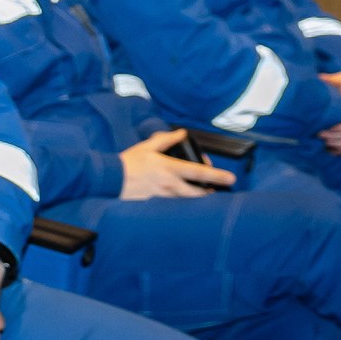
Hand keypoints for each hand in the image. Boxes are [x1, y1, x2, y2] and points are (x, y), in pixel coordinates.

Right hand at [119, 129, 234, 198]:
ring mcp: (163, 196)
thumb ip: (166, 139)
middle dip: (209, 192)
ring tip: (203, 196)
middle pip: (197, 192)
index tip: (230, 178)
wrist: (110, 179)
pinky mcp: (155, 205)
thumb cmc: (128, 162)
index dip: (217, 175)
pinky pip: (173, 206)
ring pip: (187, 201)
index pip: (199, 172)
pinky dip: (182, 205)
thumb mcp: (147, 146)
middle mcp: (169, 183)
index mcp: (169, 167)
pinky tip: (184, 204)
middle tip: (216, 191)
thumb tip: (181, 133)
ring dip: (197, 200)